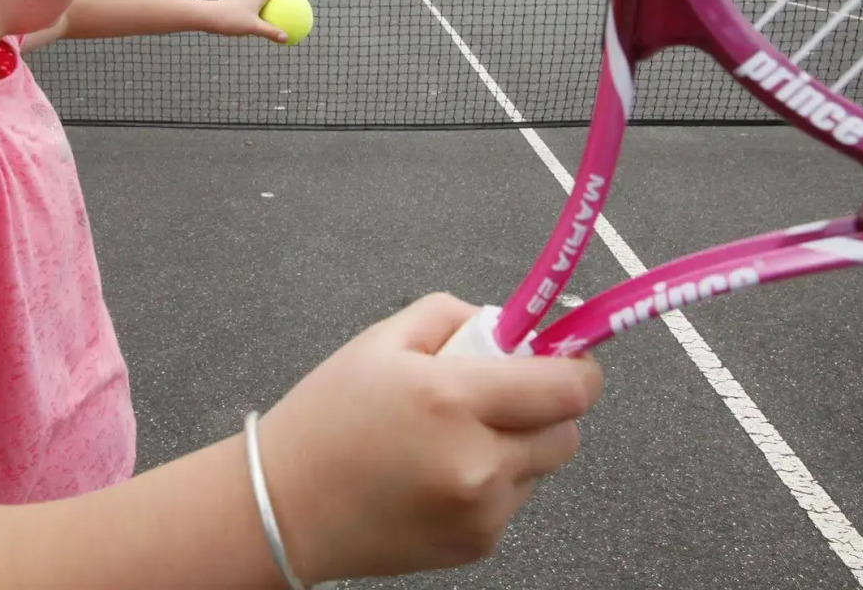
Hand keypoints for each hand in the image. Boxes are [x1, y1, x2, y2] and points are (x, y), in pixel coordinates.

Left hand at [210, 0, 300, 41]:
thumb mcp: (252, 27)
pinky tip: (263, 24)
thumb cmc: (230, 19)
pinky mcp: (238, 5)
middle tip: (292, 1)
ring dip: (272, 1)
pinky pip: (255, 6)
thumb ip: (270, 32)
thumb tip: (286, 38)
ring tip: (280, 12)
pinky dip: (262, 11)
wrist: (207, 16)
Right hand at [254, 294, 602, 582]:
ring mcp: (480, 511)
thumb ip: (456, 317)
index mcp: (453, 399)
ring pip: (540, 467)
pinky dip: (491, 482)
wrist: (285, 508)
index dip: (578, 367)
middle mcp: (477, 461)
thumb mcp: (382, 341)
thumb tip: (511, 326)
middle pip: (567, 431)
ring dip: (517, 446)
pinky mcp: (476, 544)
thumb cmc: (326, 419)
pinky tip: (438, 473)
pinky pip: (511, 500)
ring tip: (453, 438)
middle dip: (546, 407)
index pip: (567, 388)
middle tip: (500, 395)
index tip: (565, 356)